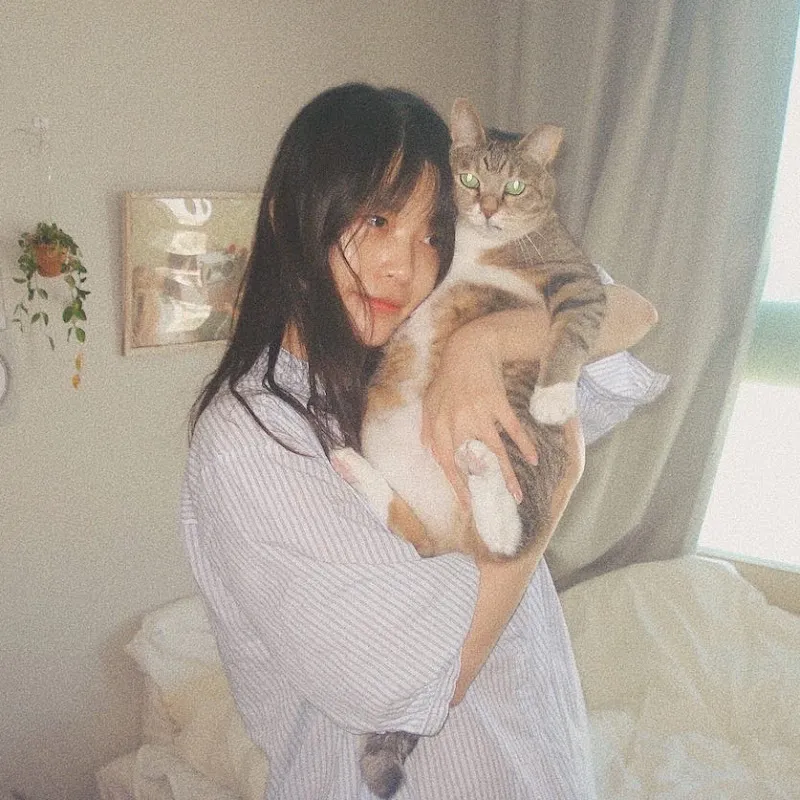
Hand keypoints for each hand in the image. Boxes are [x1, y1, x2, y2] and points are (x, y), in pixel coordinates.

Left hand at [421, 320, 538, 508]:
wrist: (469, 349)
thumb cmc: (448, 377)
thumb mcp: (430, 400)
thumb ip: (427, 427)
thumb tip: (428, 451)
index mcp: (440, 424)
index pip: (446, 461)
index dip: (456, 484)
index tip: (467, 503)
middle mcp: (459, 422)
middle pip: (473, 461)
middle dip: (485, 484)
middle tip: (496, 503)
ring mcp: (480, 413)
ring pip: (495, 450)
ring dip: (508, 474)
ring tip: (517, 494)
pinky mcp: (498, 403)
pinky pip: (512, 429)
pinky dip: (523, 444)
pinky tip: (532, 459)